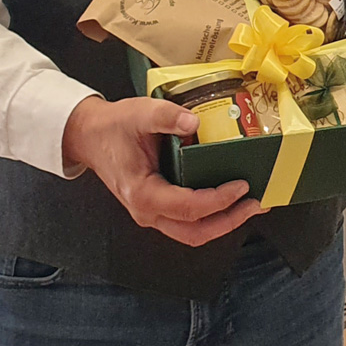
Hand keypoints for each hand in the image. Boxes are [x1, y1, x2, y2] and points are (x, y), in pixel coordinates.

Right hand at [61, 96, 262, 245]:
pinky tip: (230, 200)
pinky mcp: (158, 207)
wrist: (90, 136)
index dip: (219, 200)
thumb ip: (167, 116)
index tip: (242, 186)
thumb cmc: (114, 127)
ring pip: (193, 233)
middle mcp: (147, 211)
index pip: (188, 207)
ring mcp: (152, 213)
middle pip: (195, 232)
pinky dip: (212, 215)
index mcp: (142, 192)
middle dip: (230, 220)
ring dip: (224, 222)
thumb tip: (194, 122)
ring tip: (250, 205)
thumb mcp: (140, 113)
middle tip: (256, 203)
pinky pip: (188, 222)